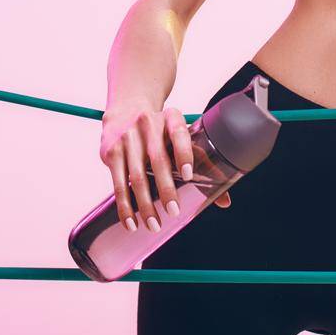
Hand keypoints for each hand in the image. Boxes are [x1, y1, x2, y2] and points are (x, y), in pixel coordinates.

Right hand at [99, 103, 230, 235]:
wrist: (125, 110)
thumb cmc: (160, 130)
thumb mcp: (180, 136)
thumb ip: (202, 163)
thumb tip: (224, 200)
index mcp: (171, 118)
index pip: (179, 133)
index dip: (184, 153)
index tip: (188, 175)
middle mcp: (148, 124)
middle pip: (157, 159)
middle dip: (165, 188)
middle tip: (174, 211)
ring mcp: (127, 138)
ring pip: (136, 176)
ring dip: (145, 204)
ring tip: (154, 224)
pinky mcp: (111, 152)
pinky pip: (118, 184)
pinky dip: (125, 206)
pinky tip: (132, 222)